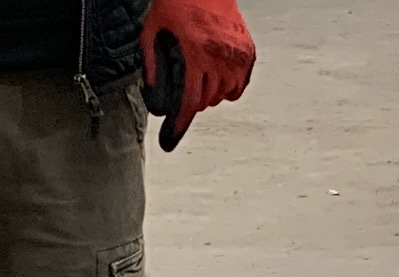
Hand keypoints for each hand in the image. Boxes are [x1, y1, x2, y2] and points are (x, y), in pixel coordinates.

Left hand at [138, 0, 253, 151]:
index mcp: (195, 52)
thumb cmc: (177, 2)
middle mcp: (219, 56)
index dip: (178, 125)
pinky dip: (227, 88)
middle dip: (191, 100)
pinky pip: (238, 86)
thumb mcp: (152, 31)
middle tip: (184, 88)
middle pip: (204, 101)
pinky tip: (216, 78)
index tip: (169, 141)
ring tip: (199, 79)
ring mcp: (236, 55)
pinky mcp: (247, 51)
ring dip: (208, 94)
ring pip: (222, 96)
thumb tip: (153, 94)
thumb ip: (151, 64)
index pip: (188, 102)